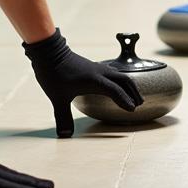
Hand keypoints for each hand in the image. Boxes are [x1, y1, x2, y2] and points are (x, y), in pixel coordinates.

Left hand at [24, 29, 142, 137]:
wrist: (48, 52)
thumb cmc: (53, 74)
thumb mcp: (58, 98)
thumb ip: (63, 117)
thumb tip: (64, 135)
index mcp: (95, 81)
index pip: (115, 91)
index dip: (125, 100)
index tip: (132, 110)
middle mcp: (100, 73)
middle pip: (124, 80)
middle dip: (133, 92)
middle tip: (140, 104)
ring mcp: (97, 68)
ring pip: (119, 74)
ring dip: (128, 85)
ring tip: (132, 95)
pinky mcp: (92, 66)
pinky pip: (112, 72)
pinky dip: (118, 79)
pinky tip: (115, 83)